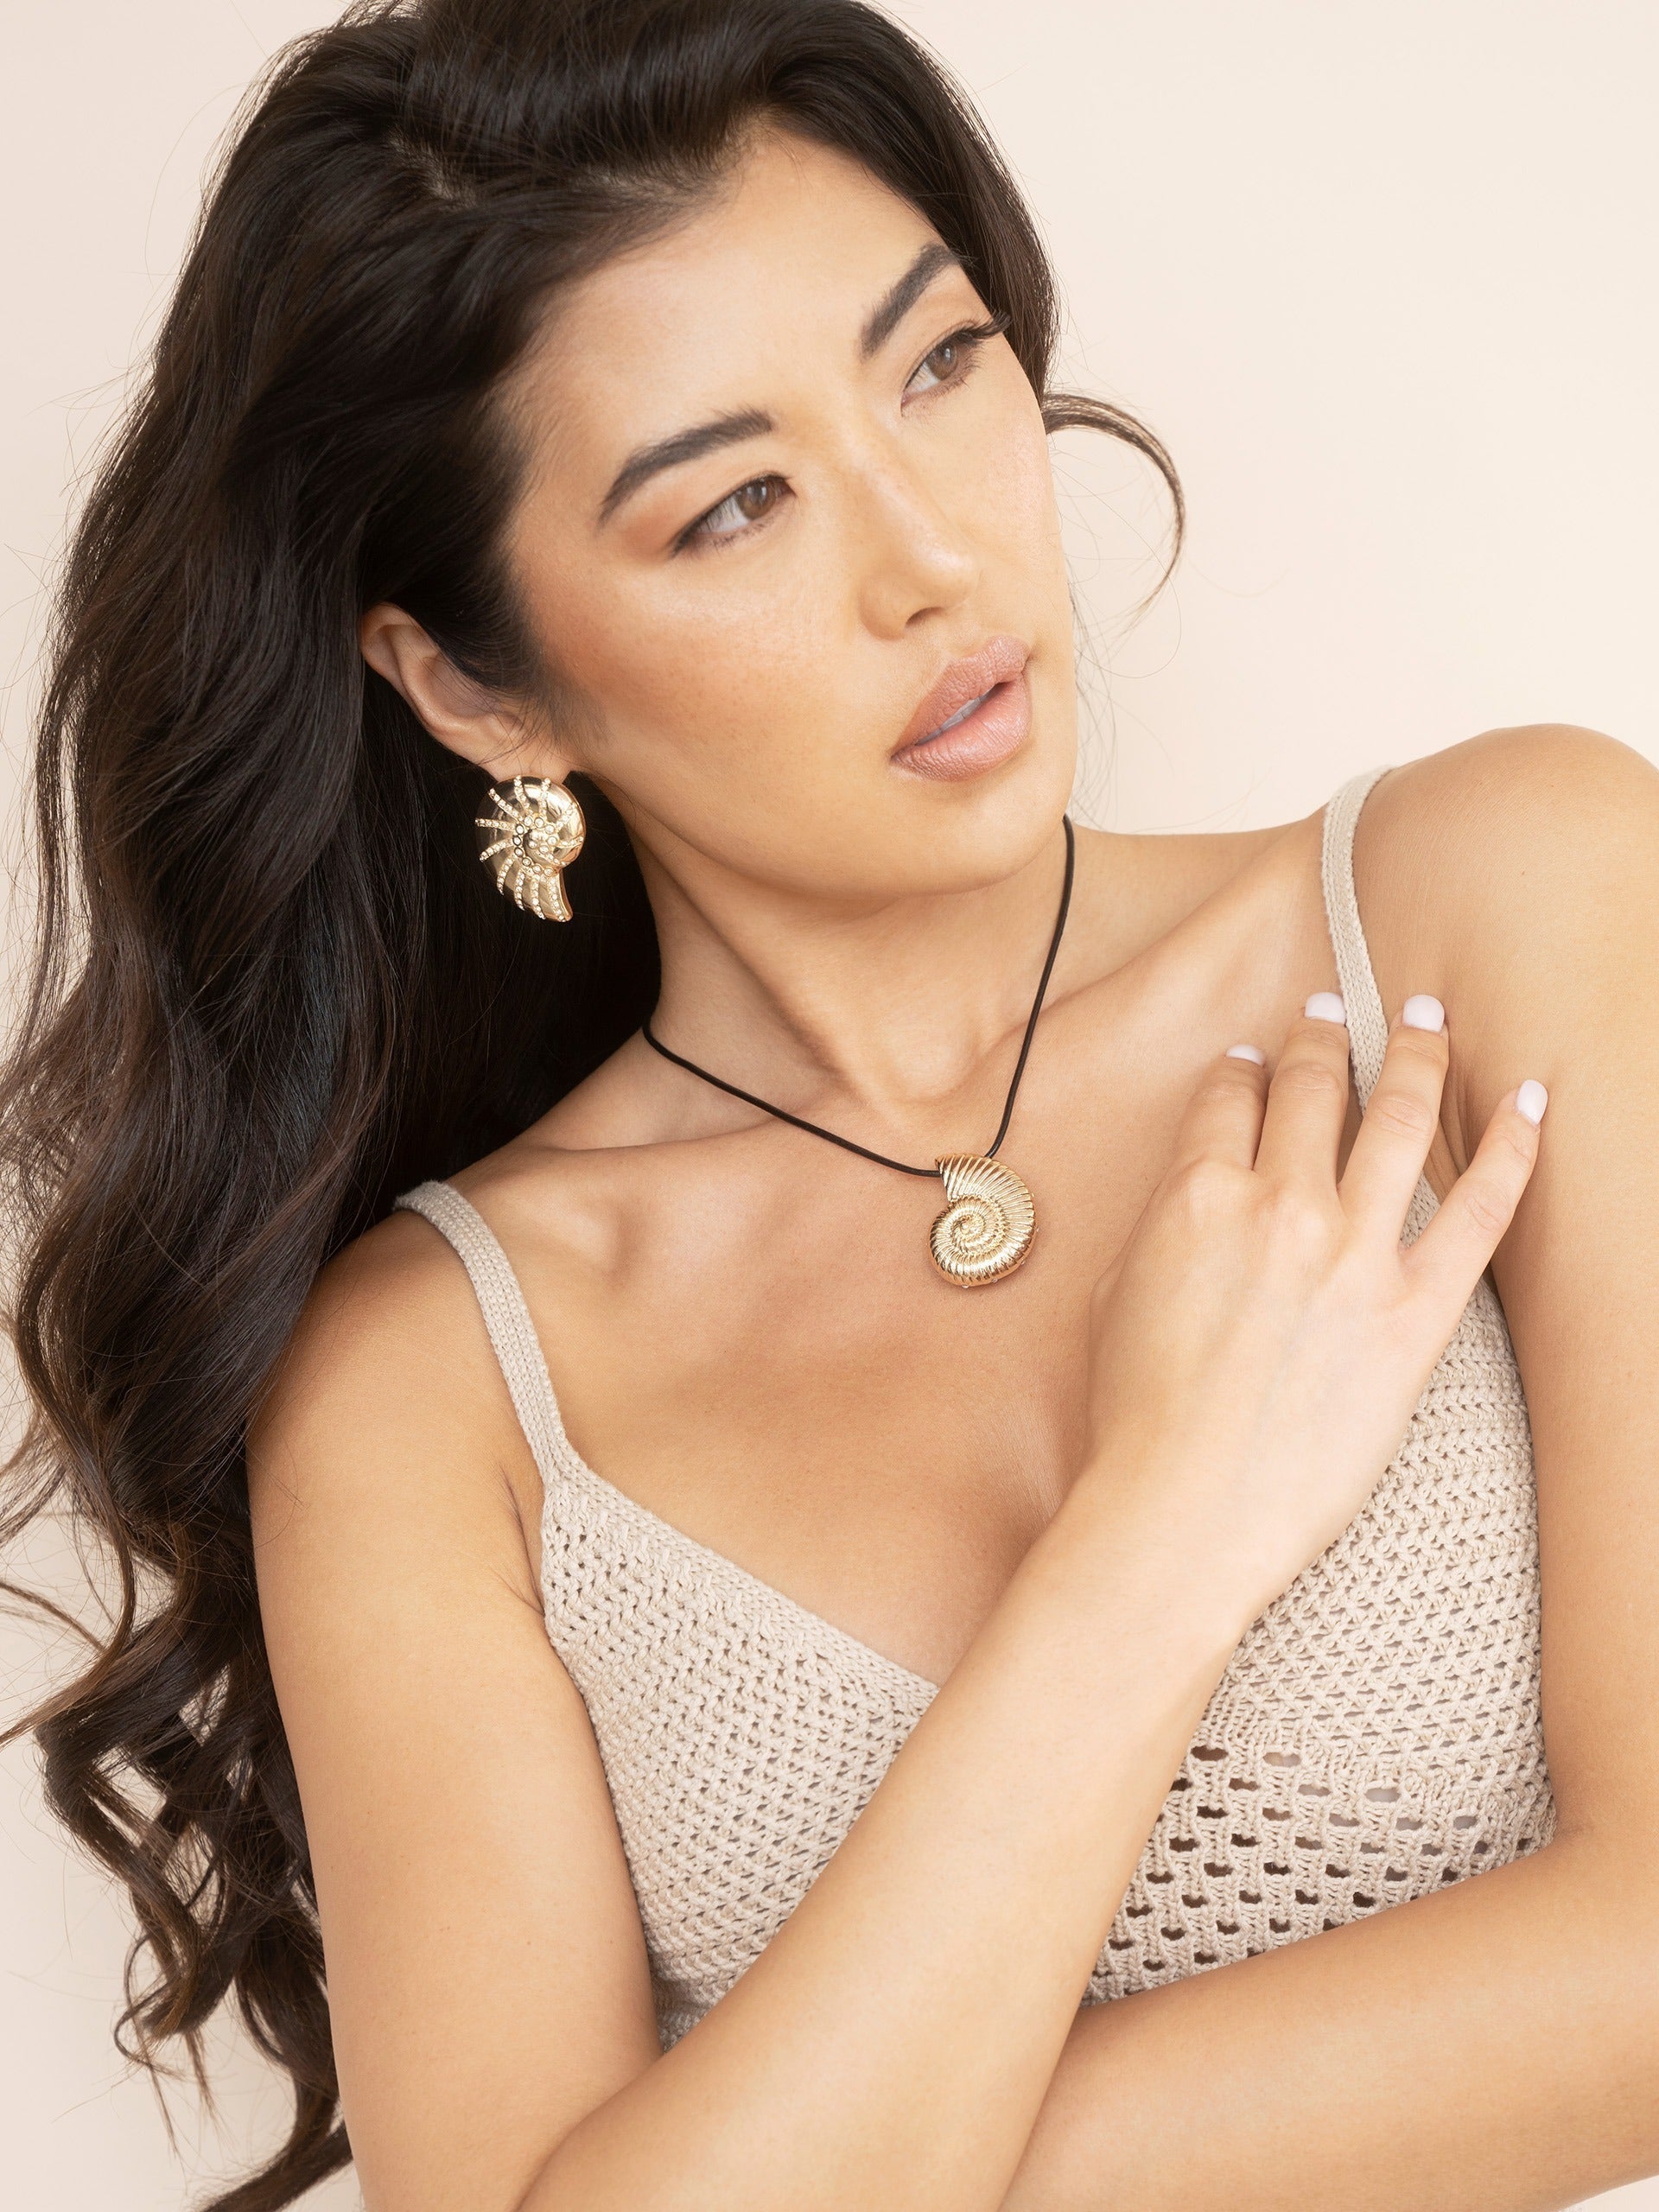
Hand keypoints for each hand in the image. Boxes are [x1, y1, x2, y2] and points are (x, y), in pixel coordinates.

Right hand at [1080, 995, 1546, 1630]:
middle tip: (1337, 1010)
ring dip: (1417, 1053)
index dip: (1243, 1069)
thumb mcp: (1121, 1293)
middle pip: (1313, 1089)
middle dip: (1325, 1036)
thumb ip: (1166, 1226)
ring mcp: (1353, 1254)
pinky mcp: (1415, 1311)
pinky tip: (1531, 1099)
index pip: (1229, 1099)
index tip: (1255, 1059)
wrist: (1183, 1509)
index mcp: (1196, 1195)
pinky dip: (1513, 1146)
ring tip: (1429, 1017)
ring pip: (1400, 1120)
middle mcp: (1280, 1205)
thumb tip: (1197, 1196)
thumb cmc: (1138, 1418)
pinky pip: (1481, 1210)